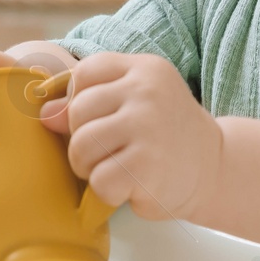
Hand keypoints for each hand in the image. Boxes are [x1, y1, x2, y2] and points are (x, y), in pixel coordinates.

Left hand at [46, 52, 221, 220]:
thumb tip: (45, 114)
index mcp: (144, 69)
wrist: (214, 167)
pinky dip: (107, 192)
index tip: (98, 119)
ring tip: (116, 168)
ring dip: (90, 167)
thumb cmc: (164, 134)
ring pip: (81, 147)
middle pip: (77, 112)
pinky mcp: (146, 166)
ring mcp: (147, 128)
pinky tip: (130, 186)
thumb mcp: (135, 103)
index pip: (84, 73)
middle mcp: (146, 92)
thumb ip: (91, 99)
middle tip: (109, 151)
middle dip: (82, 139)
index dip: (78, 101)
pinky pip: (99, 180)